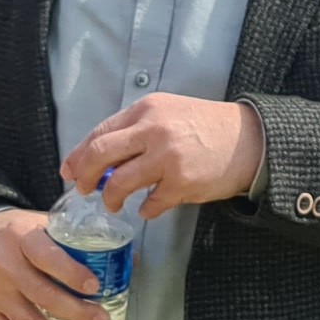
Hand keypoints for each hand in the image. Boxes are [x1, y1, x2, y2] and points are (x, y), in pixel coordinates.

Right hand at [0, 210, 105, 319]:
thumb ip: (76, 240)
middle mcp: (4, 264)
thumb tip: (129, 259)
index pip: (48, 256)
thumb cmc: (16, 234)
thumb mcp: (41, 224)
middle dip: (75, 312)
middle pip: (42, 294)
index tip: (95, 287)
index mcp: (22, 237)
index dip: (71, 272)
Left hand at [63, 95, 265, 217]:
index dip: (78, 155)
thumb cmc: (205, 127)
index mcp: (146, 109)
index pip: (100, 133)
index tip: (69, 171)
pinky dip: (146, 210)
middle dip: (83, 177)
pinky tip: (150, 208)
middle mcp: (153, 130)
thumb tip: (97, 156)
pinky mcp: (182, 182)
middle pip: (99, 156)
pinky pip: (150, 203)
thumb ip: (135, 129)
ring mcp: (167, 157)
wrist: (250, 140)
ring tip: (114, 204)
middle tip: (83, 190)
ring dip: (111, 198)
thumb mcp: (168, 113)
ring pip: (118, 183)